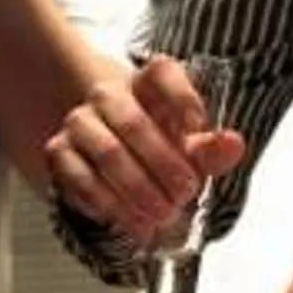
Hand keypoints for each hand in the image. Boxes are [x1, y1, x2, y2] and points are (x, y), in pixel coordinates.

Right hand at [44, 55, 245, 243]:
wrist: (114, 154)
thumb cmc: (158, 147)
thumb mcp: (189, 148)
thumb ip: (212, 149)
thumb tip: (233, 145)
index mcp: (148, 84)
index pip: (162, 73)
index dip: (181, 98)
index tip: (197, 127)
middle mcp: (110, 96)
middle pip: (134, 122)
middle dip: (163, 164)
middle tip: (184, 194)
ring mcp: (80, 122)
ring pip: (107, 153)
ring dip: (137, 189)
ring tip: (161, 215)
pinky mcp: (58, 151)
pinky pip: (80, 178)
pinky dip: (108, 204)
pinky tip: (130, 220)